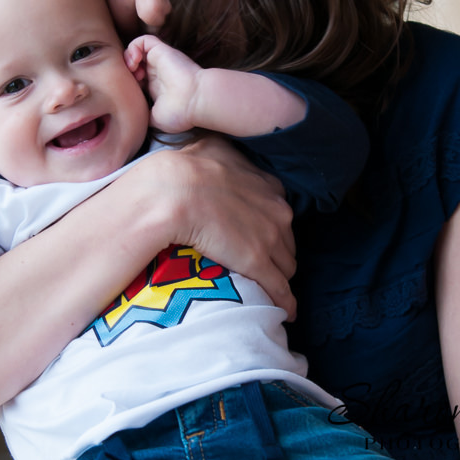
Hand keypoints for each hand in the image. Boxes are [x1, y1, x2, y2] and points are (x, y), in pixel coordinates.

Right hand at [122, 134, 297, 318]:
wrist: (172, 190)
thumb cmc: (183, 168)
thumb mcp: (210, 148)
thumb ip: (223, 154)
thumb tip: (213, 153)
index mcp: (266, 183)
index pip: (277, 210)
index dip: (268, 224)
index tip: (256, 232)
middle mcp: (276, 208)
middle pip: (286, 238)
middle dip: (276, 250)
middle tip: (258, 261)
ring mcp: (270, 236)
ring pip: (286, 264)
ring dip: (278, 275)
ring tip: (266, 287)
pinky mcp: (259, 262)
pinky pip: (280, 288)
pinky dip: (285, 301)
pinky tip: (285, 311)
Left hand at [125, 35, 201, 131]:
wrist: (195, 101)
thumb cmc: (180, 113)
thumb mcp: (156, 118)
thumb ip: (144, 114)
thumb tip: (135, 118)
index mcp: (155, 87)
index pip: (135, 77)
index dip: (126, 81)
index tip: (128, 91)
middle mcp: (157, 72)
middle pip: (133, 63)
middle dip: (125, 69)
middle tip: (131, 80)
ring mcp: (159, 61)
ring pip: (136, 49)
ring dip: (128, 57)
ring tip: (132, 69)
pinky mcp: (162, 51)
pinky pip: (143, 40)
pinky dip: (134, 47)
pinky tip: (135, 61)